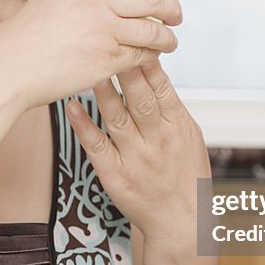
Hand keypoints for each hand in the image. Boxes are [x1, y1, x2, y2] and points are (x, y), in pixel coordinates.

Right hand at [0, 0, 180, 108]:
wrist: (8, 66)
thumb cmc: (20, 39)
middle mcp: (95, 2)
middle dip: (170, 5)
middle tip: (176, 14)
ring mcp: (103, 30)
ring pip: (152, 28)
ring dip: (167, 35)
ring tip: (170, 39)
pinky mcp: (107, 59)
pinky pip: (142, 54)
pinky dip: (152, 55)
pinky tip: (152, 56)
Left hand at [66, 58, 210, 244]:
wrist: (181, 221)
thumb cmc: (186, 176)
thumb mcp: (191, 137)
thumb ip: (172, 108)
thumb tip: (155, 74)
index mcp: (179, 127)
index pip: (163, 90)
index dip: (150, 67)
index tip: (139, 43)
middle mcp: (158, 140)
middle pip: (140, 100)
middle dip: (127, 71)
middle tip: (112, 44)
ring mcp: (135, 157)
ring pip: (116, 118)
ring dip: (103, 92)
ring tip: (90, 68)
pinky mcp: (115, 174)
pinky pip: (96, 145)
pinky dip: (84, 125)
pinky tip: (73, 106)